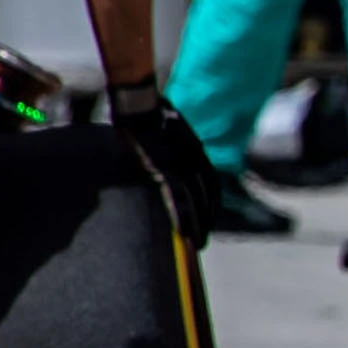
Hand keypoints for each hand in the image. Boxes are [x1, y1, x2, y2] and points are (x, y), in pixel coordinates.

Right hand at [109, 82, 216, 241]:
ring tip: (198, 243)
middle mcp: (193, 158)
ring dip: (198, 223)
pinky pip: (177, 198)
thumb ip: (168, 147)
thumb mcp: (163, 131)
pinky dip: (183, 216)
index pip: (208, 182)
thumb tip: (159, 159)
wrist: (138, 104)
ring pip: (196, 200)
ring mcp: (179, 163)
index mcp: (194, 149)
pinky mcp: (163, 168)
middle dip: (205, 218)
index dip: (209, 202)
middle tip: (202, 239)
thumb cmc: (145, 114)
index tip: (207, 219)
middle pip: (206, 194)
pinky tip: (185, 232)